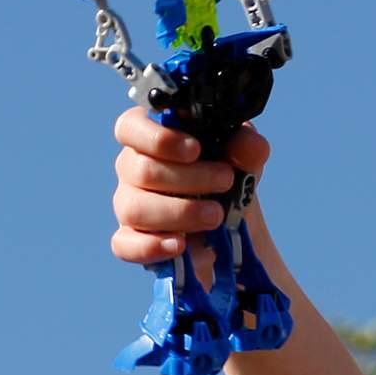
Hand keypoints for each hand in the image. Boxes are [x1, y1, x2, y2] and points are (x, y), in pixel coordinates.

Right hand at [110, 108, 270, 276]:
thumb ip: (247, 145)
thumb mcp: (243, 155)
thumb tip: (249, 146)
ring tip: (216, 215)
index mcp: (151, 137)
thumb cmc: (225, 172)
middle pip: (142, 170)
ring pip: (135, 208)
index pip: (130, 127)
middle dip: (191, 178)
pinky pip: (126, 245)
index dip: (158, 138)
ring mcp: (129, 204)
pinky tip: (179, 245)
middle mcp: (131, 168)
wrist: (231, 216)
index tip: (195, 149)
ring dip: (181, 212)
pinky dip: (151, 247)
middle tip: (227, 181)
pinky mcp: (131, 239)